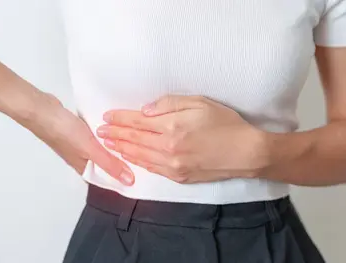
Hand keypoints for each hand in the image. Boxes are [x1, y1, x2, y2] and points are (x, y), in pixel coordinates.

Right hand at [24, 93, 134, 184]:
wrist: (41, 109)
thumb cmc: (63, 131)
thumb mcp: (90, 149)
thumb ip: (109, 164)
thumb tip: (129, 181)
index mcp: (84, 168)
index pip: (108, 177)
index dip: (123, 175)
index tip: (142, 172)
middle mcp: (82, 158)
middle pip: (107, 162)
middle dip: (123, 159)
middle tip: (144, 153)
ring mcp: (80, 143)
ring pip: (103, 148)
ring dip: (115, 144)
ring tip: (136, 140)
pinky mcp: (79, 130)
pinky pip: (98, 135)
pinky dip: (108, 134)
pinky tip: (118, 128)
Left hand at [97, 95, 269, 183]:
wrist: (245, 153)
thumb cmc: (226, 124)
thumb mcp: (200, 103)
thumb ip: (170, 104)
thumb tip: (146, 110)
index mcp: (172, 127)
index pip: (137, 122)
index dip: (120, 118)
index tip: (107, 116)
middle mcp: (168, 148)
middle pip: (133, 140)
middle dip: (115, 134)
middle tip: (100, 130)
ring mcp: (172, 165)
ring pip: (139, 156)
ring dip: (121, 149)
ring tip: (108, 143)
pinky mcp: (178, 176)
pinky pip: (151, 169)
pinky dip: (137, 162)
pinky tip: (130, 157)